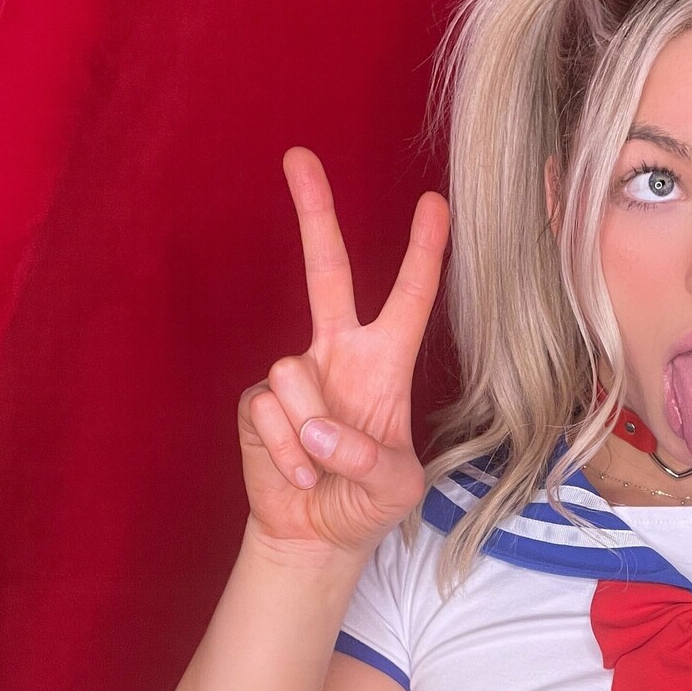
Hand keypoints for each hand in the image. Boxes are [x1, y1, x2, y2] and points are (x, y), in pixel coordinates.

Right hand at [238, 147, 449, 553]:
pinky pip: (270, 412)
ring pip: (295, 373)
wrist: (315, 535)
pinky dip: (288, 454)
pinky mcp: (257, 403)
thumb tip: (322, 430)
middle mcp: (338, 355)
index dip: (423, 253)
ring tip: (323, 470)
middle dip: (314, 212)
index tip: (434, 204)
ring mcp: (294, 376)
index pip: (409, 299)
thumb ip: (371, 460)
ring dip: (313, 434)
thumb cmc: (367, 504)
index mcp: (385, 363)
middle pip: (326, 271)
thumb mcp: (396, 489)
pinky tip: (299, 476)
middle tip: (299, 155)